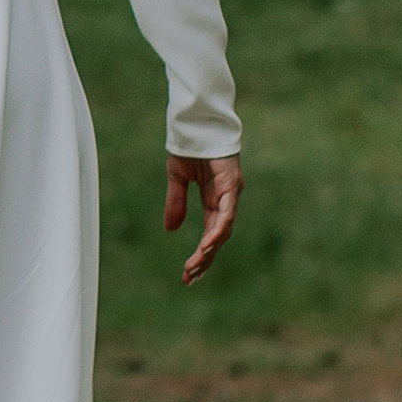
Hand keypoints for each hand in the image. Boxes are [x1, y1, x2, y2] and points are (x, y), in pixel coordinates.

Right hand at [165, 152, 241, 285]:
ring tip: (195, 267)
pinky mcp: (231, 186)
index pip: (210, 233)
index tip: (188, 273)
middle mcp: (226, 200)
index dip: (201, 254)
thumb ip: (175, 203)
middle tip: (190, 279)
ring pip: (223, 230)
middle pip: (218, 237)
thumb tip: (170, 230)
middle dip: (205, 259)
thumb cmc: (189, 145)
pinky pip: (226, 214)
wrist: (196, 122)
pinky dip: (218, 231)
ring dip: (209, 250)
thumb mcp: (177, 178)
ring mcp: (231, 194)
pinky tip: (207, 245)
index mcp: (214, 200)